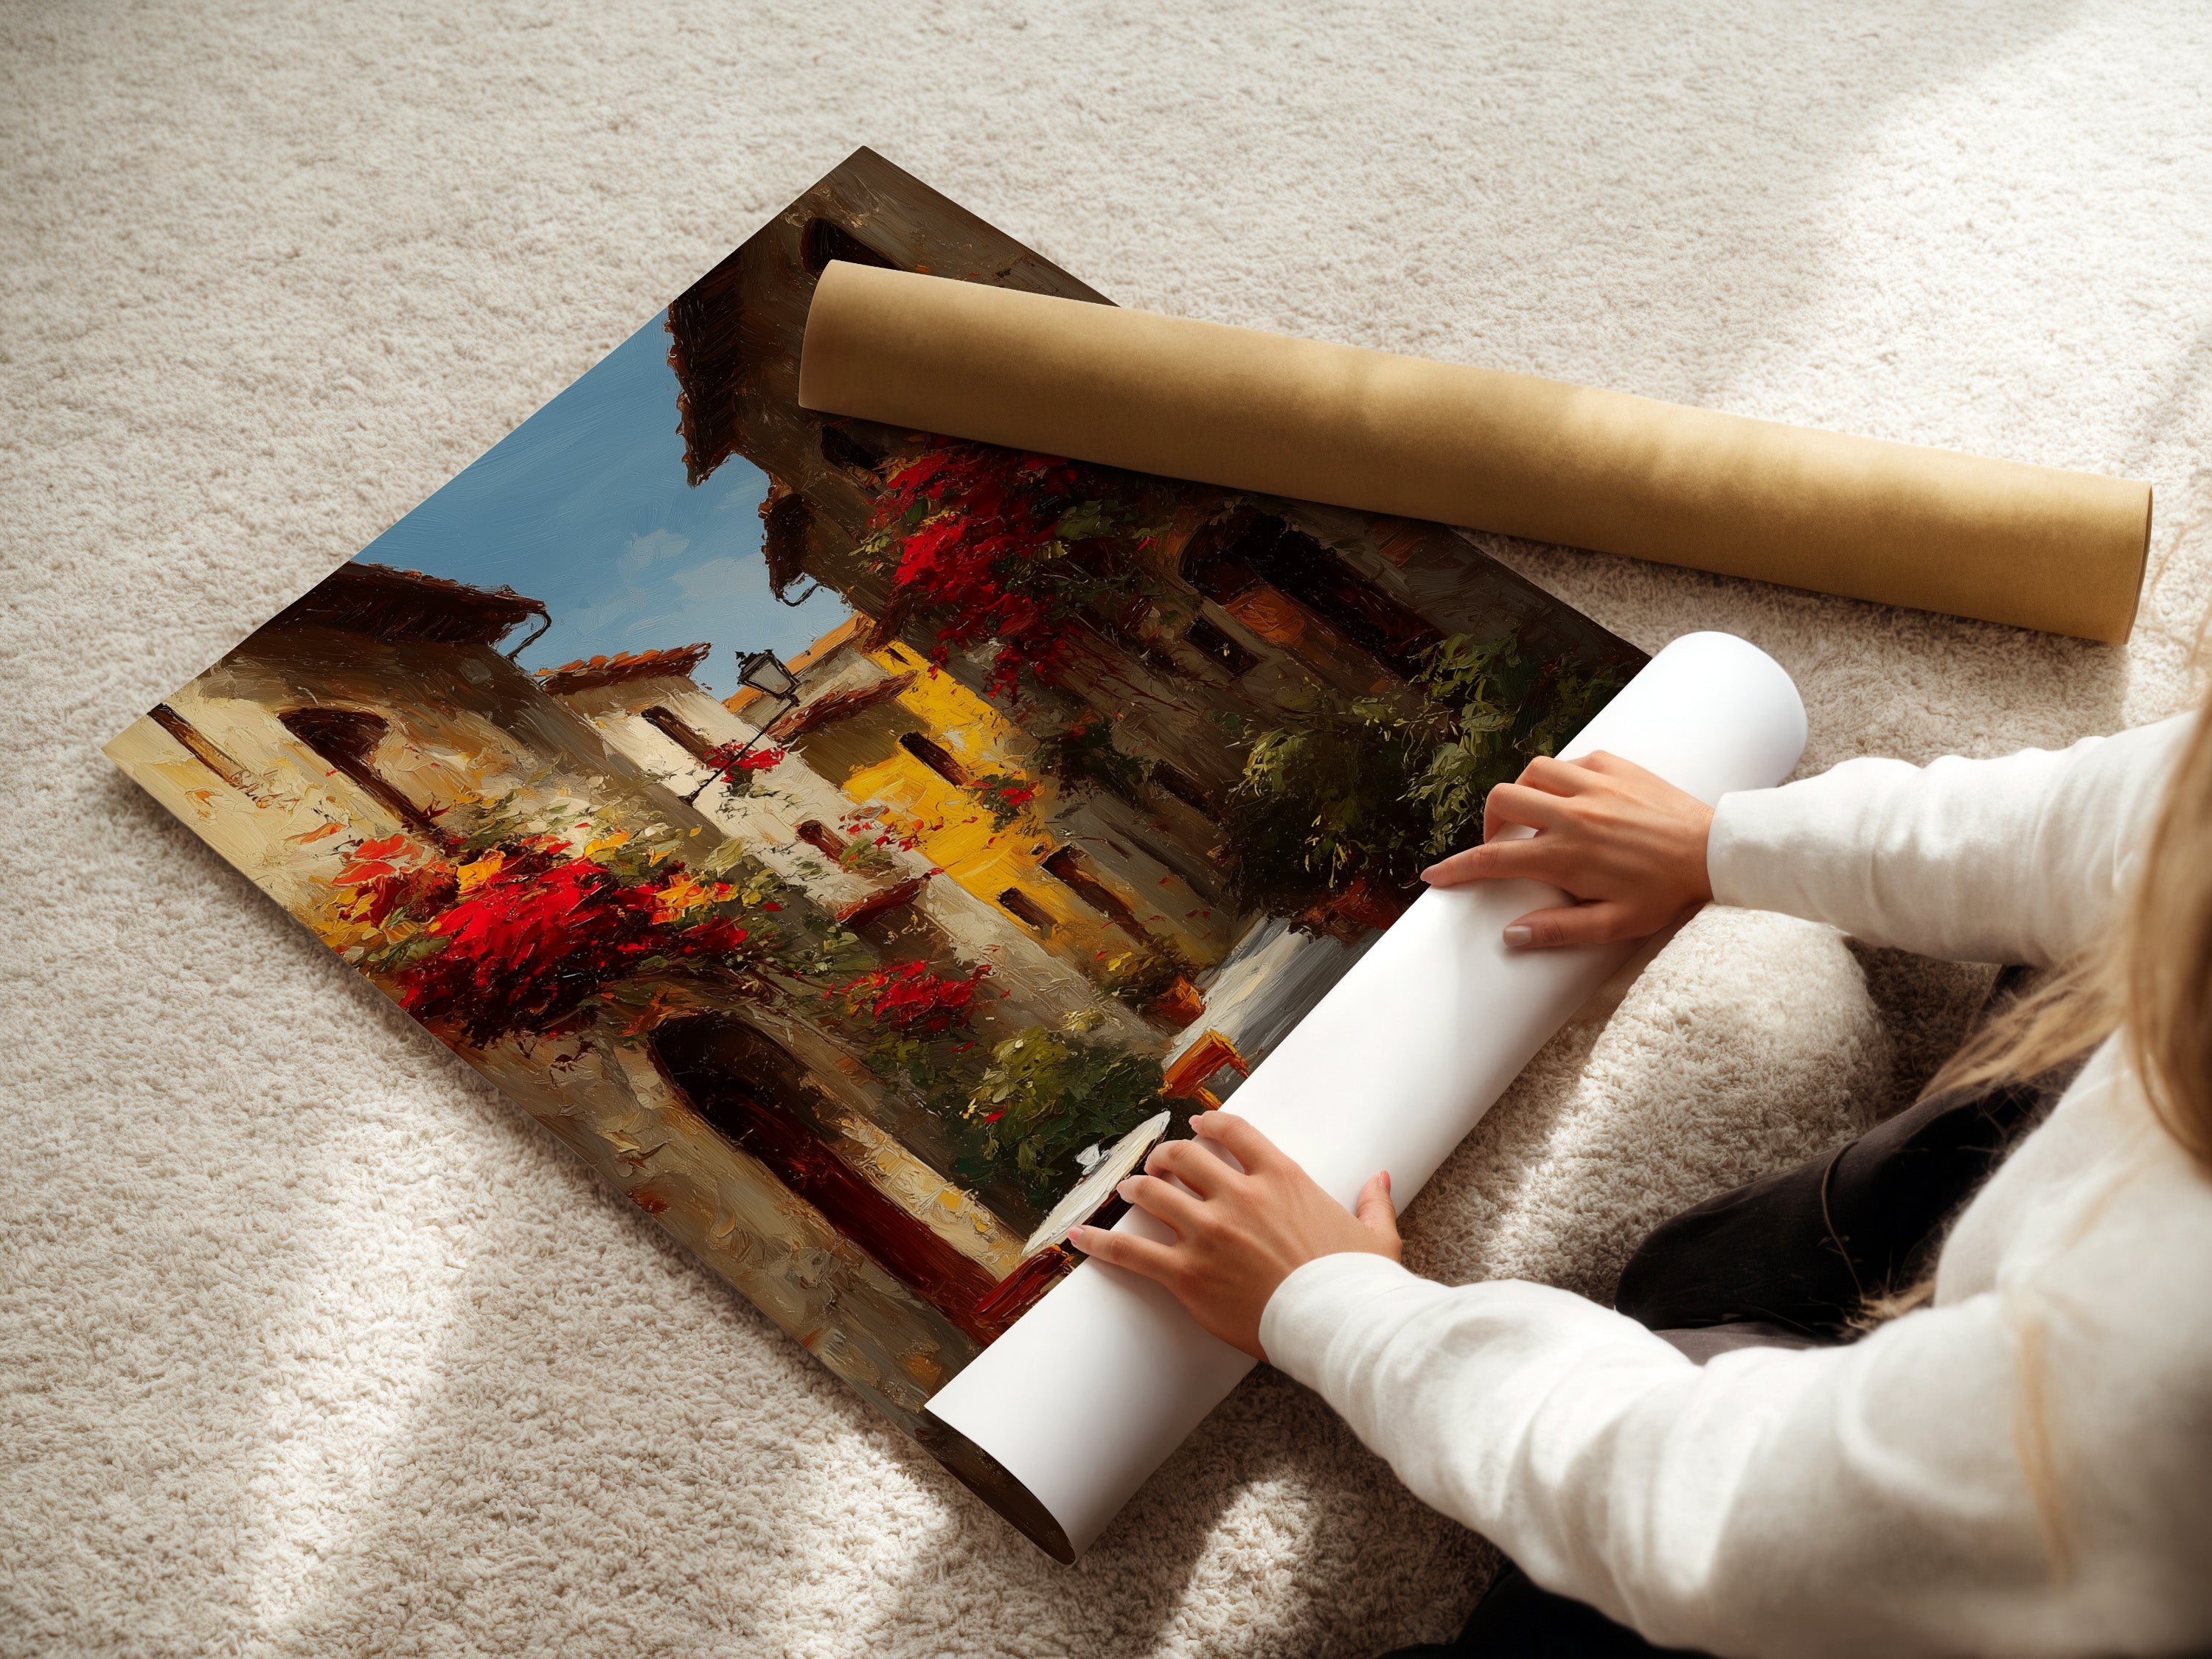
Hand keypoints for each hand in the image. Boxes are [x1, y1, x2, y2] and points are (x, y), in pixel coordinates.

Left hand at [1068, 1112, 1398, 1360]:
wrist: (1339, 1325)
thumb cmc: (1358, 1284)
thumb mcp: (1375, 1236)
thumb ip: (1372, 1202)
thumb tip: (1380, 1179)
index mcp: (1282, 1178)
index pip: (1234, 1132)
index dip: (1209, 1124)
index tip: (1197, 1126)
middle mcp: (1239, 1196)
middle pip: (1184, 1157)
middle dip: (1166, 1156)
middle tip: (1159, 1163)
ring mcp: (1209, 1233)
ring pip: (1153, 1193)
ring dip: (1137, 1188)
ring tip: (1128, 1190)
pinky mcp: (1188, 1274)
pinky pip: (1131, 1251)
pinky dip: (1100, 1242)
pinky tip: (1078, 1236)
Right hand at [1419, 750, 1713, 948]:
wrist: (1715, 851)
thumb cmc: (1666, 893)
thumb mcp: (1615, 925)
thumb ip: (1559, 930)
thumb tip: (1511, 935)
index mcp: (1566, 855)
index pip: (1494, 859)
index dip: (1457, 868)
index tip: (1435, 876)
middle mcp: (1572, 814)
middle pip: (1502, 800)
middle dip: (1489, 822)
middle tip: (1502, 843)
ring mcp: (1594, 785)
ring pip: (1532, 772)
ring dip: (1524, 793)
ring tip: (1536, 816)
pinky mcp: (1616, 765)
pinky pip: (1572, 761)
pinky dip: (1562, 777)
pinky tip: (1574, 797)